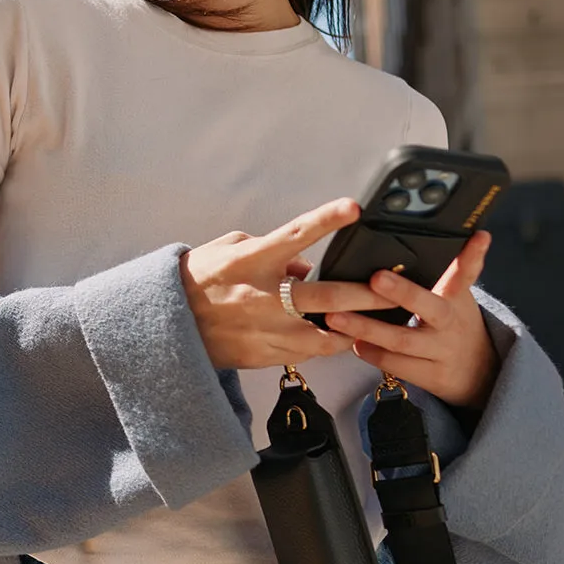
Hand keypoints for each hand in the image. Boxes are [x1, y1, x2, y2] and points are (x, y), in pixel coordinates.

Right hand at [180, 199, 398, 370]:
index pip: (295, 235)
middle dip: (367, 294)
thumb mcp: (229, 249)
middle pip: (327, 295)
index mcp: (251, 260)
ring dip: (353, 328)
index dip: (326, 220)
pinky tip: (338, 338)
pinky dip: (324, 344)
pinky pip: (307, 353)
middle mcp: (262, 296)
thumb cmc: (200, 280)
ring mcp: (265, 330)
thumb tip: (304, 263)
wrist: (169, 324)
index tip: (354, 209)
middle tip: (394, 289)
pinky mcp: (264, 355)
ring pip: (325, 334)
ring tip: (378, 322)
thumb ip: (271, 250)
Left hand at [325, 231, 499, 409]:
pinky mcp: (430, 375)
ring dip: (367, 327)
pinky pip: (396, 365)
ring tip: (338, 316)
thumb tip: (416, 238)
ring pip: (402, 340)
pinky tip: (351, 342)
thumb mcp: (455, 297)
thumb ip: (441, 274)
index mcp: (457, 298)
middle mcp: (451, 323)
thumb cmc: (454, 324)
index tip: (479, 237)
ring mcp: (441, 351)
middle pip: (429, 306)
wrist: (479, 374)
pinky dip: (371, 353)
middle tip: (376, 277)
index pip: (467, 273)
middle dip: (402, 292)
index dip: (473, 255)